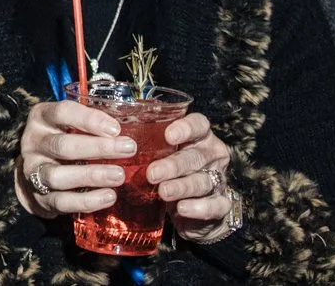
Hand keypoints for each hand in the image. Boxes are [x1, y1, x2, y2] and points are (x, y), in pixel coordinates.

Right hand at [13, 100, 134, 219]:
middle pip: (62, 145)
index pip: (62, 112)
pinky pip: (62, 201)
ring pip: (58, 175)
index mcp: (41, 118)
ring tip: (119, 175)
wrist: (34, 170)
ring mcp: (33, 171)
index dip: (90, 119)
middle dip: (98, 148)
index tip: (116, 129)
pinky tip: (109, 196)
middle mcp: (33, 143)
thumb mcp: (69, 124)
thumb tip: (129, 130)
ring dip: (91, 176)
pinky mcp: (40, 197)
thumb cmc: (62, 140)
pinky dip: (87, 200)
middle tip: (128, 149)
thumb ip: (91, 125)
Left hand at [147, 111, 237, 243]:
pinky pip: (215, 205)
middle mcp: (212, 155)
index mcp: (199, 137)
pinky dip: (199, 208)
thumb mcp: (159, 154)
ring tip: (163, 191)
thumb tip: (113, 141)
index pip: (199, 125)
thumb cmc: (169, 172)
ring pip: (203, 181)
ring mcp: (219, 180)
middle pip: (196, 156)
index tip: (168, 135)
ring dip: (182, 186)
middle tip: (152, 173)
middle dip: (174, 165)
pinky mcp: (221, 205)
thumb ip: (146, 145)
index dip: (186, 128)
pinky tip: (183, 208)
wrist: (191, 209)